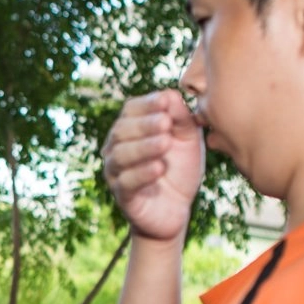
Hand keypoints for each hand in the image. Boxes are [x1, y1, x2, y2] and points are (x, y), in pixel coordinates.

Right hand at [101, 90, 203, 244]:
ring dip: (144, 147)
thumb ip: (180, 117)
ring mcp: (116, 172)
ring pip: (121, 155)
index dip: (146, 104)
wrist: (176, 209)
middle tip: (166, 122)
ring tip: (166, 144)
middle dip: (144, 125)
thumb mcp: (186, 139)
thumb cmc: (179, 169)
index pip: (130, 110)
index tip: (165, 101)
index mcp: (130, 129)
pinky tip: (159, 168)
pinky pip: (127, 182)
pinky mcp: (123, 196)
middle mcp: (116, 148)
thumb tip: (170, 94)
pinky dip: (143, 173)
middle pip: (122, 130)